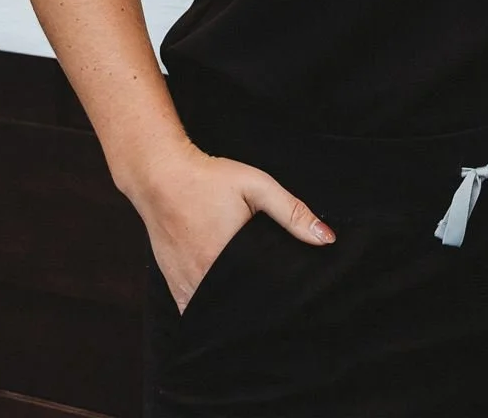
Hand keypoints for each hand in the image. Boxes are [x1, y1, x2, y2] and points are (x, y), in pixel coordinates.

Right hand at [132, 145, 334, 312]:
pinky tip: (225, 302)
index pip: (262, 294)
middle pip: (239, 307)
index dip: (280, 298)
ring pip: (216, 312)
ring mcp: (186, 285)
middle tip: (277, 299)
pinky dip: (210, 310)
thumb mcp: (257, 186)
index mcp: (228, 259)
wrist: (161, 176)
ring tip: (253, 303)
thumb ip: (292, 212)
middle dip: (259, 307)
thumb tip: (326, 238)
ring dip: (233, 312)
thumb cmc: (210, 179)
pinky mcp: (173, 285)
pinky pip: (194, 310)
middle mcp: (204, 279)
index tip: (294, 296)